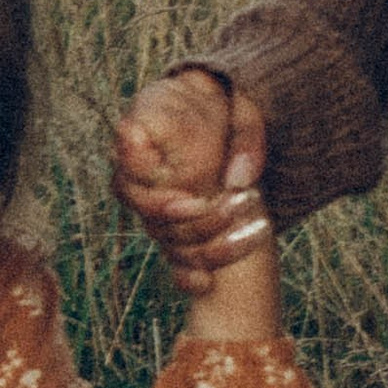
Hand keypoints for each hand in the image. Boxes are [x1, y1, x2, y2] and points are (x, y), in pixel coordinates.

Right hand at [112, 68, 270, 295]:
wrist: (219, 115)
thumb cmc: (225, 103)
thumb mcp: (242, 104)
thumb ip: (245, 135)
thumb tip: (238, 179)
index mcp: (138, 138)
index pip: (128, 178)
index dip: (159, 199)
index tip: (196, 200)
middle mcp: (135, 178)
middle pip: (151, 220)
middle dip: (198, 224)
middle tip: (241, 206)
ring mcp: (152, 207)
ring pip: (167, 242)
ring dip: (209, 247)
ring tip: (258, 230)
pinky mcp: (172, 228)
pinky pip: (171, 261)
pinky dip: (186, 276)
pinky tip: (207, 284)